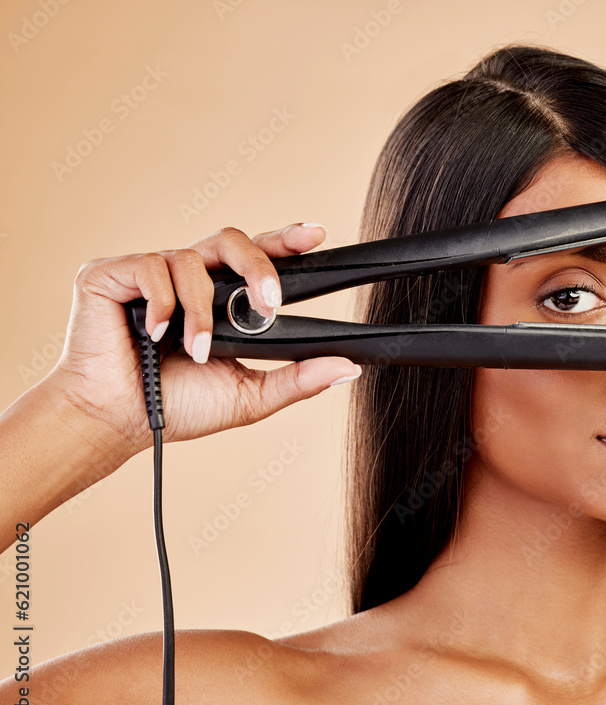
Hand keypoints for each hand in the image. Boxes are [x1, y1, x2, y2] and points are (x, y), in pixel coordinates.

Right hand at [47, 223, 361, 456]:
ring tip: (195, 351)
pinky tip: (156, 332)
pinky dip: (161, 303)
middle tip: (269, 302)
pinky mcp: (110, 274)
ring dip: (201, 312)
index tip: (317, 235)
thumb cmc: (175, 406)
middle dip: (258, 265)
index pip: (257, 257)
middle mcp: (187, 278)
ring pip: (192, 259)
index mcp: (219, 298)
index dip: (286, 241)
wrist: (118, 422)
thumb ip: (298, 380)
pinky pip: (149, 267)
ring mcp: (148, 273)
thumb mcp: (249, 395)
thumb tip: (349, 367)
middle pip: (232, 240)